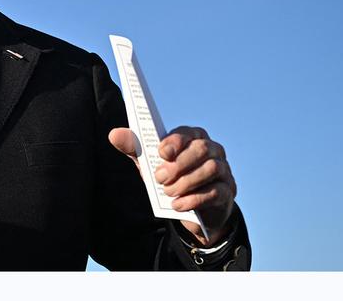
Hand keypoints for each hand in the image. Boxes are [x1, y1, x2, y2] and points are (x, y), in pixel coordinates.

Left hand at [109, 125, 236, 245]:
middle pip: (202, 148)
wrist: (190, 210)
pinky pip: (216, 192)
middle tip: (160, 178)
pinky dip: (194, 199)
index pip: (189, 132)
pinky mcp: (228, 192)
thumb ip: (134, 149)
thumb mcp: (150, 164)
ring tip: (168, 192)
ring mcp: (224, 170)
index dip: (176, 140)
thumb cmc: (170, 179)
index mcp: (194, 138)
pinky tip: (178, 205)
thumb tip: (114, 134)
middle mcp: (213, 150)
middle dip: (179, 164)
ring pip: (211, 168)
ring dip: (186, 181)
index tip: (161, 153)